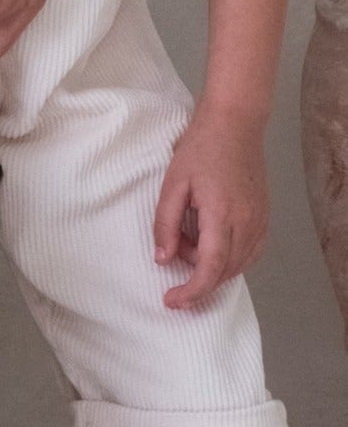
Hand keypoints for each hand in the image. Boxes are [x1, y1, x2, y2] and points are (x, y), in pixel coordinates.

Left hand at [154, 107, 267, 307]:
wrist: (235, 125)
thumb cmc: (200, 148)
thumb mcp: (172, 183)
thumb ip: (165, 223)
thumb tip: (162, 259)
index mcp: (222, 214)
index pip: (210, 267)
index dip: (192, 290)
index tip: (173, 301)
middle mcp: (247, 224)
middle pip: (224, 271)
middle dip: (195, 276)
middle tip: (172, 254)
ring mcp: (260, 223)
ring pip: (238, 266)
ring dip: (210, 265)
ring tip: (187, 239)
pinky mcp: (265, 220)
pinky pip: (249, 254)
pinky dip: (228, 259)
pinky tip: (209, 244)